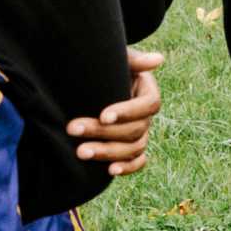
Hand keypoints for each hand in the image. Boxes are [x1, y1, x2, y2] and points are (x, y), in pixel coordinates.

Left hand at [67, 49, 164, 177]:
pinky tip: (110, 171)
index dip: (128, 112)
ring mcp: (140, 133)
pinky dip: (128, 168)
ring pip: (134, 148)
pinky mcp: (131, 148)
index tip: (103, 115)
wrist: (91, 81)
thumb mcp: (117, 59)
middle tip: (73, 129)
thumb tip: (158, 59)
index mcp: (147, 91)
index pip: (149, 105)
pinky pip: (138, 161)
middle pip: (137, 129)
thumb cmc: (103, 68)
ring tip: (80, 152)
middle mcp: (146, 115)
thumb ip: (134, 60)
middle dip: (103, 132)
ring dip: (108, 153)